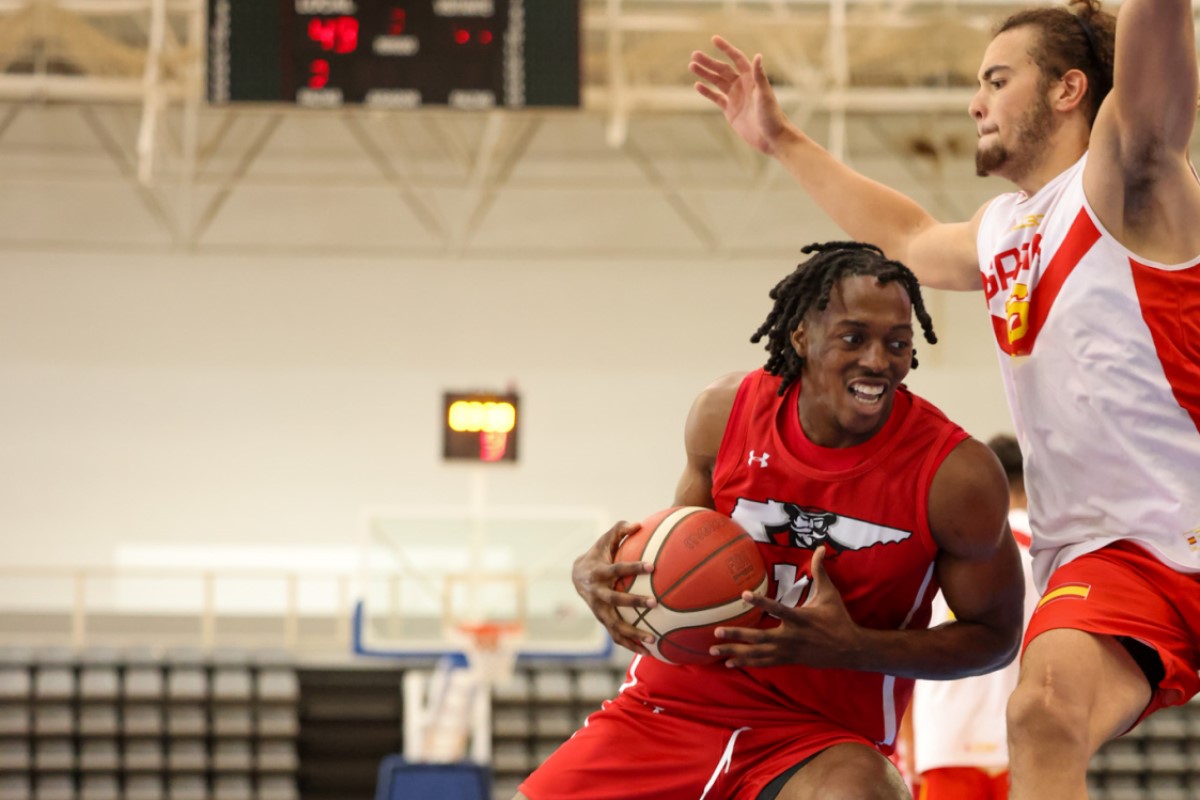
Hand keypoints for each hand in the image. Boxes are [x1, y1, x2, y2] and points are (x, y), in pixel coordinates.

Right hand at [571, 520, 657, 655]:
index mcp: (599, 573)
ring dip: (633, 634)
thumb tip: (639, 524)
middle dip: (634, 602)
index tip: (653, 566)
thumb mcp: (605, 540)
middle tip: (655, 603)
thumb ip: (621, 529)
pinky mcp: (603, 620)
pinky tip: (649, 652)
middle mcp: (597, 593)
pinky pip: (617, 636)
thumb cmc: (598, 554)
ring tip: (654, 640)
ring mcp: (598, 610)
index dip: (634, 568)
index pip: (617, 569)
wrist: (577, 576)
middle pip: (615, 600)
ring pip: (615, 625)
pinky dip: (631, 645)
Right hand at [689, 36, 790, 155]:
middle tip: (694, 55)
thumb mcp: (765, 94)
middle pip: (722, 69)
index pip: (736, 59)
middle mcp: (742, 85)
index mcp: (751, 78)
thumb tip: (757, 56)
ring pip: (717, 82)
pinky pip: (716, 98)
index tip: (714, 39)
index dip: (726, 48)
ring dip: (705, 74)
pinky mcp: (730, 110)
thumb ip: (760, 75)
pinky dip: (707, 92)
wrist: (771, 138)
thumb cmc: (772, 115)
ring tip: (691, 66)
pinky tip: (697, 85)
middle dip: (708, 62)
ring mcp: (735, 97)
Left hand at [709, 547, 865, 667]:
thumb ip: (820, 571)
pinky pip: (763, 662)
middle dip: (737, 635)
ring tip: (712, 651)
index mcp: (800, 618)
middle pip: (760, 637)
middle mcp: (791, 636)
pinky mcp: (787, 660)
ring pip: (757, 653)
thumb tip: (822, 548)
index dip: (761, 602)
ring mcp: (788, 651)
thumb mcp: (829, 594)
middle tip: (716, 631)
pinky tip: (729, 663)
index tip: (743, 594)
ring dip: (735, 652)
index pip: (777, 608)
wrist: (849, 649)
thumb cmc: (837, 618)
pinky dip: (746, 662)